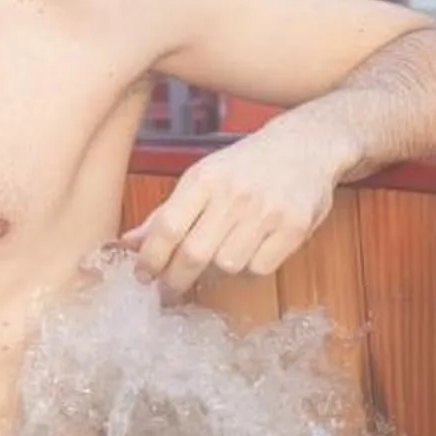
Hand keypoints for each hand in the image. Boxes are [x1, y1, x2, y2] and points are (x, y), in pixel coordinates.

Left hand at [131, 119, 348, 295]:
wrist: (306, 145)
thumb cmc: (246, 166)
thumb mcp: (202, 178)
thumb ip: (167, 213)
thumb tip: (129, 243)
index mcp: (204, 179)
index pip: (168, 227)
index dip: (151, 258)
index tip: (143, 276)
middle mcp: (234, 194)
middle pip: (194, 253)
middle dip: (175, 280)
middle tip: (167, 290)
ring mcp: (266, 212)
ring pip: (227, 265)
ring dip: (216, 273)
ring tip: (216, 259)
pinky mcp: (294, 227)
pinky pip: (259, 268)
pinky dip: (247, 270)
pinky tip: (247, 253)